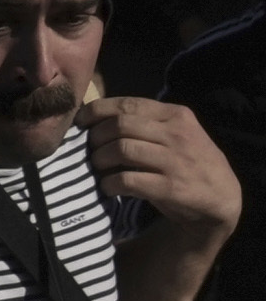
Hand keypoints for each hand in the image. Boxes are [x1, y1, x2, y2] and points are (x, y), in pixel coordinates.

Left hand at [88, 96, 244, 236]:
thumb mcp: (177, 133)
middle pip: (120, 125)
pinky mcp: (169, 187)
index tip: (80, 121)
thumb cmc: (188, 161)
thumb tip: (97, 119)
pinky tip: (108, 187)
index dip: (97, 111)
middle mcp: (177, 134)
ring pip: (120, 150)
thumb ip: (147, 123)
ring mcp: (174, 160)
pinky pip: (126, 180)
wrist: (220, 196)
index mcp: (176, 115)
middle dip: (96, 137)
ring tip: (97, 168)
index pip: (129, 104)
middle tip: (89, 150)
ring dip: (99, 160)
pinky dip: (109, 184)